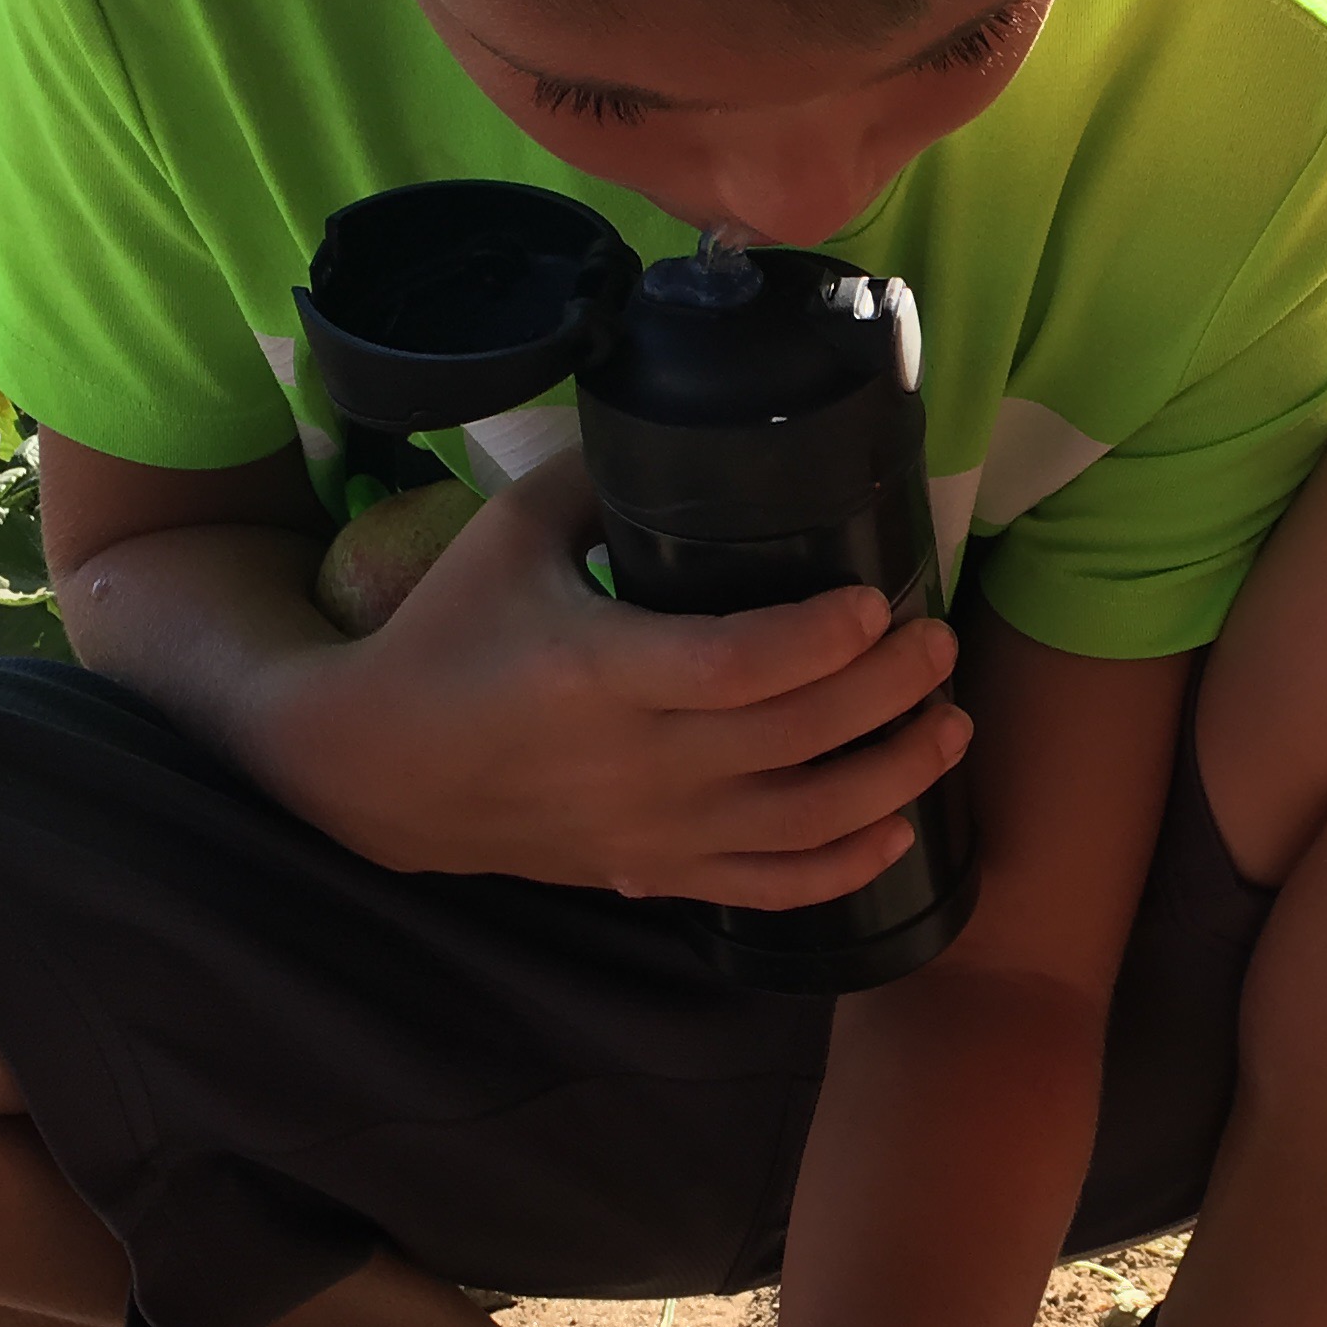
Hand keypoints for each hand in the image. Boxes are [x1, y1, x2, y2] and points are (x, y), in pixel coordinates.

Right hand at [246, 450, 969, 892]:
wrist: (377, 767)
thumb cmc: (448, 635)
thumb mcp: (508, 536)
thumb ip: (604, 485)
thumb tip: (697, 435)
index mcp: (599, 671)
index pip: (737, 665)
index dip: (822, 639)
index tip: (878, 600)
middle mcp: (638, 763)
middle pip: (796, 737)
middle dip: (890, 691)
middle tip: (940, 644)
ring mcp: (651, 831)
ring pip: (804, 822)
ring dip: (895, 776)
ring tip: (950, 725)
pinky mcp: (653, 874)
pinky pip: (768, 891)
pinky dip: (843, 867)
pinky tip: (897, 830)